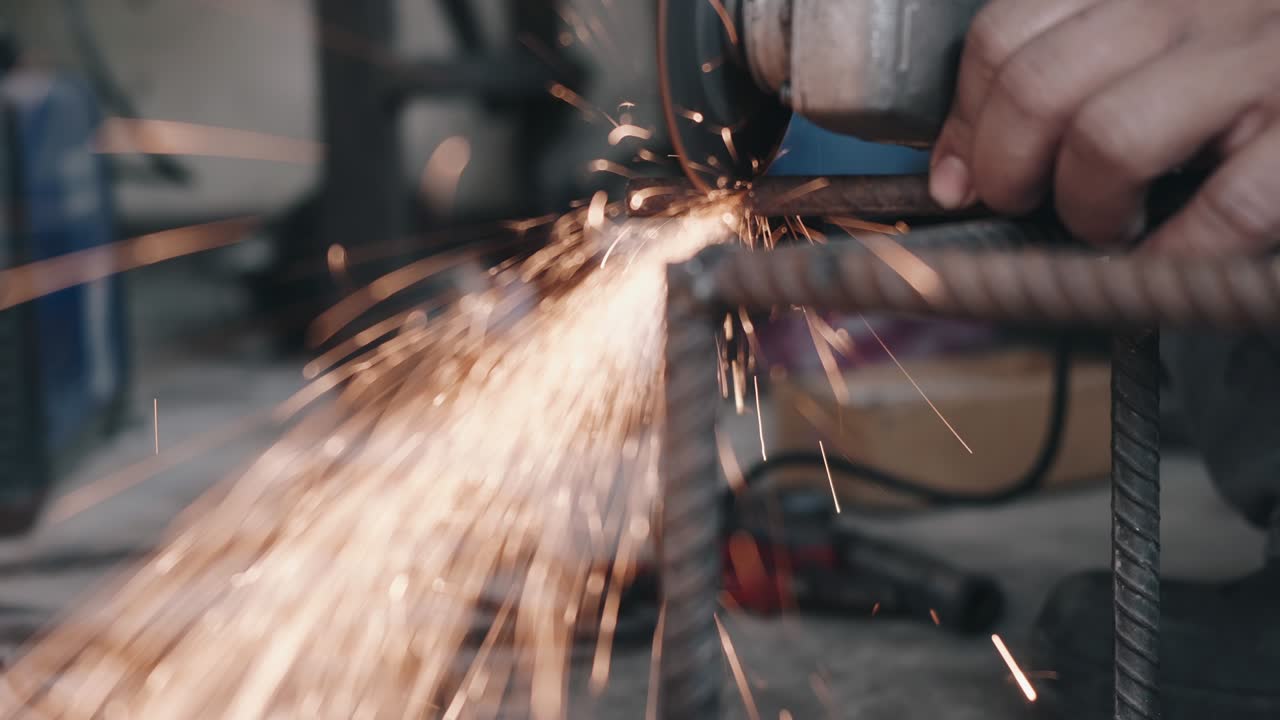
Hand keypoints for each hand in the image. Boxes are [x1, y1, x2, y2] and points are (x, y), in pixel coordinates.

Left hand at [929, 0, 1279, 255]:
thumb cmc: (1259, 57)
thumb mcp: (1170, 30)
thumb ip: (1081, 60)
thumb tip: (966, 156)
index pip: (1007, 29)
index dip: (965, 117)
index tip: (959, 173)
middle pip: (1038, 86)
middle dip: (1007, 170)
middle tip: (1027, 202)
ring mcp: (1271, 59)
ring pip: (1108, 137)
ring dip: (1086, 207)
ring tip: (1107, 221)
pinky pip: (1222, 210)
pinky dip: (1171, 255)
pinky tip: (1164, 258)